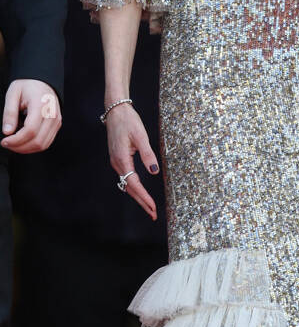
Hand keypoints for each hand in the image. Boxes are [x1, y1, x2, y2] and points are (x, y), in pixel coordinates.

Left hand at [1, 80, 61, 152]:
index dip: (16, 140)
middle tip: (7, 144)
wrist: (42, 81)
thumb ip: (10, 113)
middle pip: (38, 141)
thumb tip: (7, 132)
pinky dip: (33, 146)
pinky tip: (23, 142)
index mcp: (41, 105)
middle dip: (20, 147)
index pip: (30, 130)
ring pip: (43, 145)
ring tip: (14, 144)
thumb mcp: (13, 94)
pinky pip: (46, 142)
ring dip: (26, 149)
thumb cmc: (27, 86)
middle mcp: (52, 115)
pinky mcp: (56, 126)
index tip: (4, 141)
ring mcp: (56, 121)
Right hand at [104, 103, 159, 219]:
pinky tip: (140, 193)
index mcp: (122, 159)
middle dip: (142, 202)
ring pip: (127, 184)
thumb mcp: (141, 136)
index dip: (144, 197)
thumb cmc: (129, 121)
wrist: (116, 111)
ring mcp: (116, 162)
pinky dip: (134, 188)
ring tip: (149, 207)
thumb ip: (148, 155)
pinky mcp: (118, 159)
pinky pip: (126, 178)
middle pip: (129, 188)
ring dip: (138, 197)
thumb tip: (154, 172)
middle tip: (153, 215)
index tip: (153, 207)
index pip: (134, 184)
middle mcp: (117, 163)